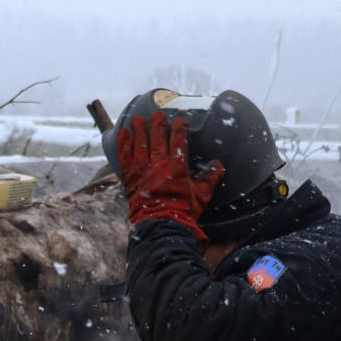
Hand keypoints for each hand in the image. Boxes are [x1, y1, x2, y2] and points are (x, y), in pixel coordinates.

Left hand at [115, 112, 222, 236]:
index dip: (179, 128)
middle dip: (157, 123)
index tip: (181, 121)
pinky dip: (123, 144)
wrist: (160, 227)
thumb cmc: (182, 211)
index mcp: (177, 167)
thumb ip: (209, 178)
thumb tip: (218, 165)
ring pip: (139, 143)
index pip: (178, 140)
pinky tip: (122, 133)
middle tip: (157, 114)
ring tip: (137, 118)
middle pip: (157, 137)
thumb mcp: (201, 195)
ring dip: (138, 129)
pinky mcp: (130, 177)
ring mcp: (142, 170)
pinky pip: (124, 156)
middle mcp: (158, 164)